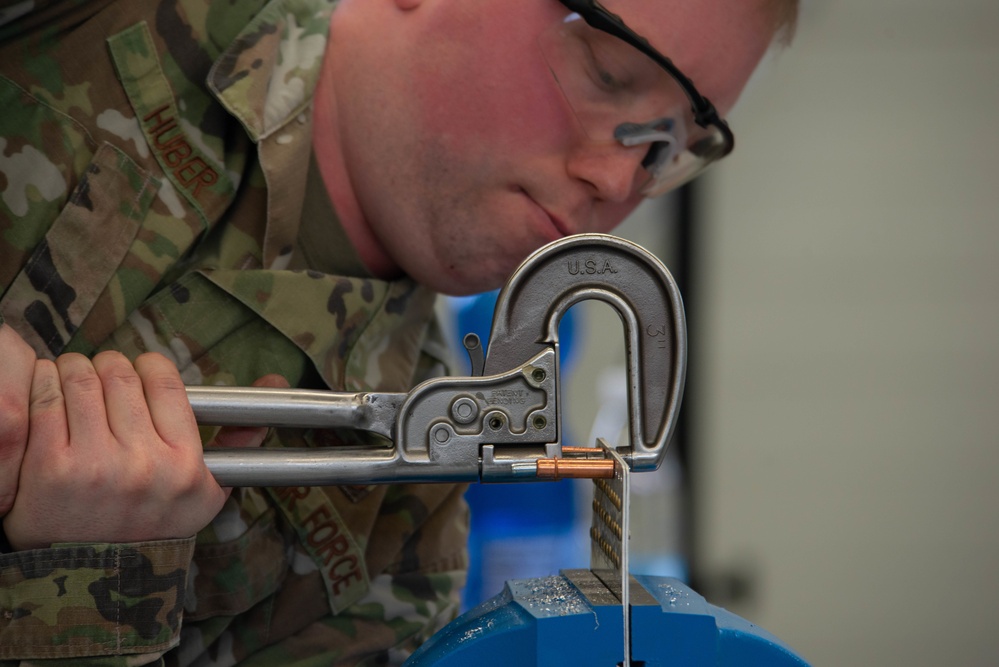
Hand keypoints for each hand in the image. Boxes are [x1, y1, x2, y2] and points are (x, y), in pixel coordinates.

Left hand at [2, 350, 285, 550]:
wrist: (95, 577)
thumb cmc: (151, 526)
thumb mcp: (204, 492)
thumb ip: (238, 440)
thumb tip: (277, 380)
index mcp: (185, 466)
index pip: (164, 378)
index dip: (148, 368)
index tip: (139, 377)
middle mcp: (144, 465)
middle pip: (120, 372)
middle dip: (109, 368)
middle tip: (103, 383)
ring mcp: (96, 466)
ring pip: (81, 376)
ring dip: (73, 371)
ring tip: (74, 388)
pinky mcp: (49, 469)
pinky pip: (46, 399)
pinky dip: (44, 386)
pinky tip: (49, 398)